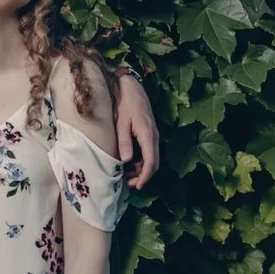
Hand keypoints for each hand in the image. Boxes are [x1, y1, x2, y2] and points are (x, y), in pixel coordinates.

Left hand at [112, 71, 159, 188]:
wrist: (131, 87)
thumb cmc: (125, 103)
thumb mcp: (121, 123)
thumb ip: (124, 141)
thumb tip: (125, 160)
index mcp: (148, 135)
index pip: (151, 161)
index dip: (145, 176)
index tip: (137, 186)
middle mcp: (154, 136)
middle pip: (153, 162)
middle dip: (143, 175)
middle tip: (129, 183)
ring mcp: (153, 134)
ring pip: (151, 157)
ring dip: (141, 168)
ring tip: (127, 175)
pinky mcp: (149, 133)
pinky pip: (148, 151)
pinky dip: (141, 160)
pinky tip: (129, 163)